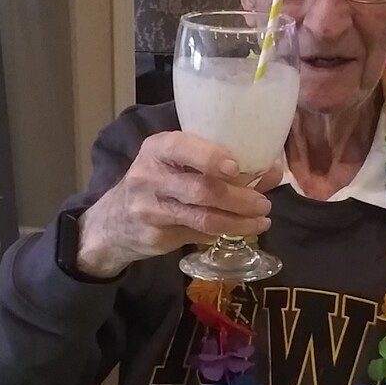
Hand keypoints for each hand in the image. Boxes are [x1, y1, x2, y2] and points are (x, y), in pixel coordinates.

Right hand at [75, 131, 280, 278]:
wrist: (112, 223)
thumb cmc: (156, 183)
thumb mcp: (177, 164)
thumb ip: (221, 164)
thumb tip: (273, 169)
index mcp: (157, 149)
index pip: (182, 148)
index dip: (211, 157)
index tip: (238, 167)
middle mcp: (150, 177)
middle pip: (201, 189)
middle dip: (240, 198)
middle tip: (264, 204)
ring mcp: (151, 209)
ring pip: (203, 218)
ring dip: (239, 221)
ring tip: (262, 220)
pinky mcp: (157, 236)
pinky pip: (198, 234)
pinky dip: (224, 232)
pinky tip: (241, 229)